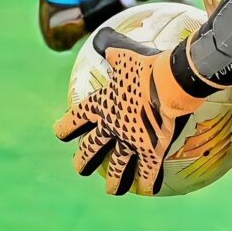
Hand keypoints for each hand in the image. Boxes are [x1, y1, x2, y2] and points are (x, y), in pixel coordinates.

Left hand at [53, 31, 206, 195]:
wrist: (172, 82)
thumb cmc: (148, 65)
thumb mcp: (125, 53)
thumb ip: (111, 47)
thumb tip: (101, 39)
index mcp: (103, 105)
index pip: (77, 118)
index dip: (66, 126)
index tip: (59, 133)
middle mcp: (111, 127)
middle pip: (91, 148)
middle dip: (84, 161)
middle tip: (80, 169)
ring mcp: (131, 141)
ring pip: (117, 167)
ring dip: (114, 181)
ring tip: (111, 191)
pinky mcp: (151, 151)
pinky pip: (149, 170)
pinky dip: (149, 181)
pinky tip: (150, 191)